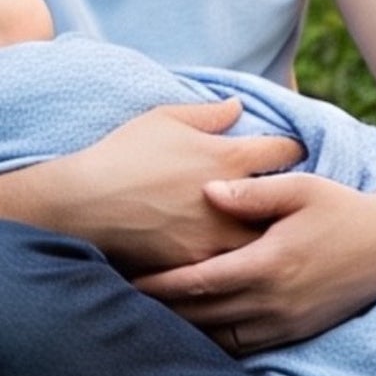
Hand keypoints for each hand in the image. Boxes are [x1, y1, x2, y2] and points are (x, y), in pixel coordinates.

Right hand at [58, 99, 304, 275]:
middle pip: (284, 204)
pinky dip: (236, 264)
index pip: (285, 151)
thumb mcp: (164, 119)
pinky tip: (235, 261)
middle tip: (286, 199)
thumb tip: (238, 106)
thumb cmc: (123, 154)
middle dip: (286, 200)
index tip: (289, 153)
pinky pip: (231, 269)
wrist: (85, 205)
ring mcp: (217, 239)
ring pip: (262, 242)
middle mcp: (233, 201)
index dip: (291, 149)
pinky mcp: (198, 267)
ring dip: (263, 235)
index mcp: (229, 158)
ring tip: (266, 234)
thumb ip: (208, 114)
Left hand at [133, 177, 375, 351]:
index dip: (160, 283)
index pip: (200, 281)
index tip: (129, 276)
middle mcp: (275, 301)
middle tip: (123, 301)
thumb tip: (208, 190)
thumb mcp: (301, 188)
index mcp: (269, 263)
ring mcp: (287, 322)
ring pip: (221, 338)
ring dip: (185, 330)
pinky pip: (246, 347)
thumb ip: (253, 193)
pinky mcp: (297, 332)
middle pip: (203, 315)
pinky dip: (216, 343)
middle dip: (162, 311)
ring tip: (149, 319)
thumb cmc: (344, 207)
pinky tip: (194, 332)